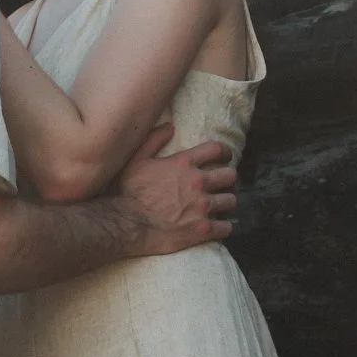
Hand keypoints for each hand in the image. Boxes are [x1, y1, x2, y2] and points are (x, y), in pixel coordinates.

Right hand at [115, 131, 236, 253]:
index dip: (225, 153)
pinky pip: (227, 227)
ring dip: (226, 203)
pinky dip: (224, 226)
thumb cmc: (128, 191)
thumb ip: (153, 140)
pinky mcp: (203, 230)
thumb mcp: (136, 159)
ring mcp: (202, 207)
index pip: (217, 150)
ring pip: (231, 201)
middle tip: (222, 185)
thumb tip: (170, 126)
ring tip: (220, 206)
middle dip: (227, 179)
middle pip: (230, 175)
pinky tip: (218, 226)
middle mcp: (198, 182)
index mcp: (184, 163)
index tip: (225, 157)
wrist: (125, 225)